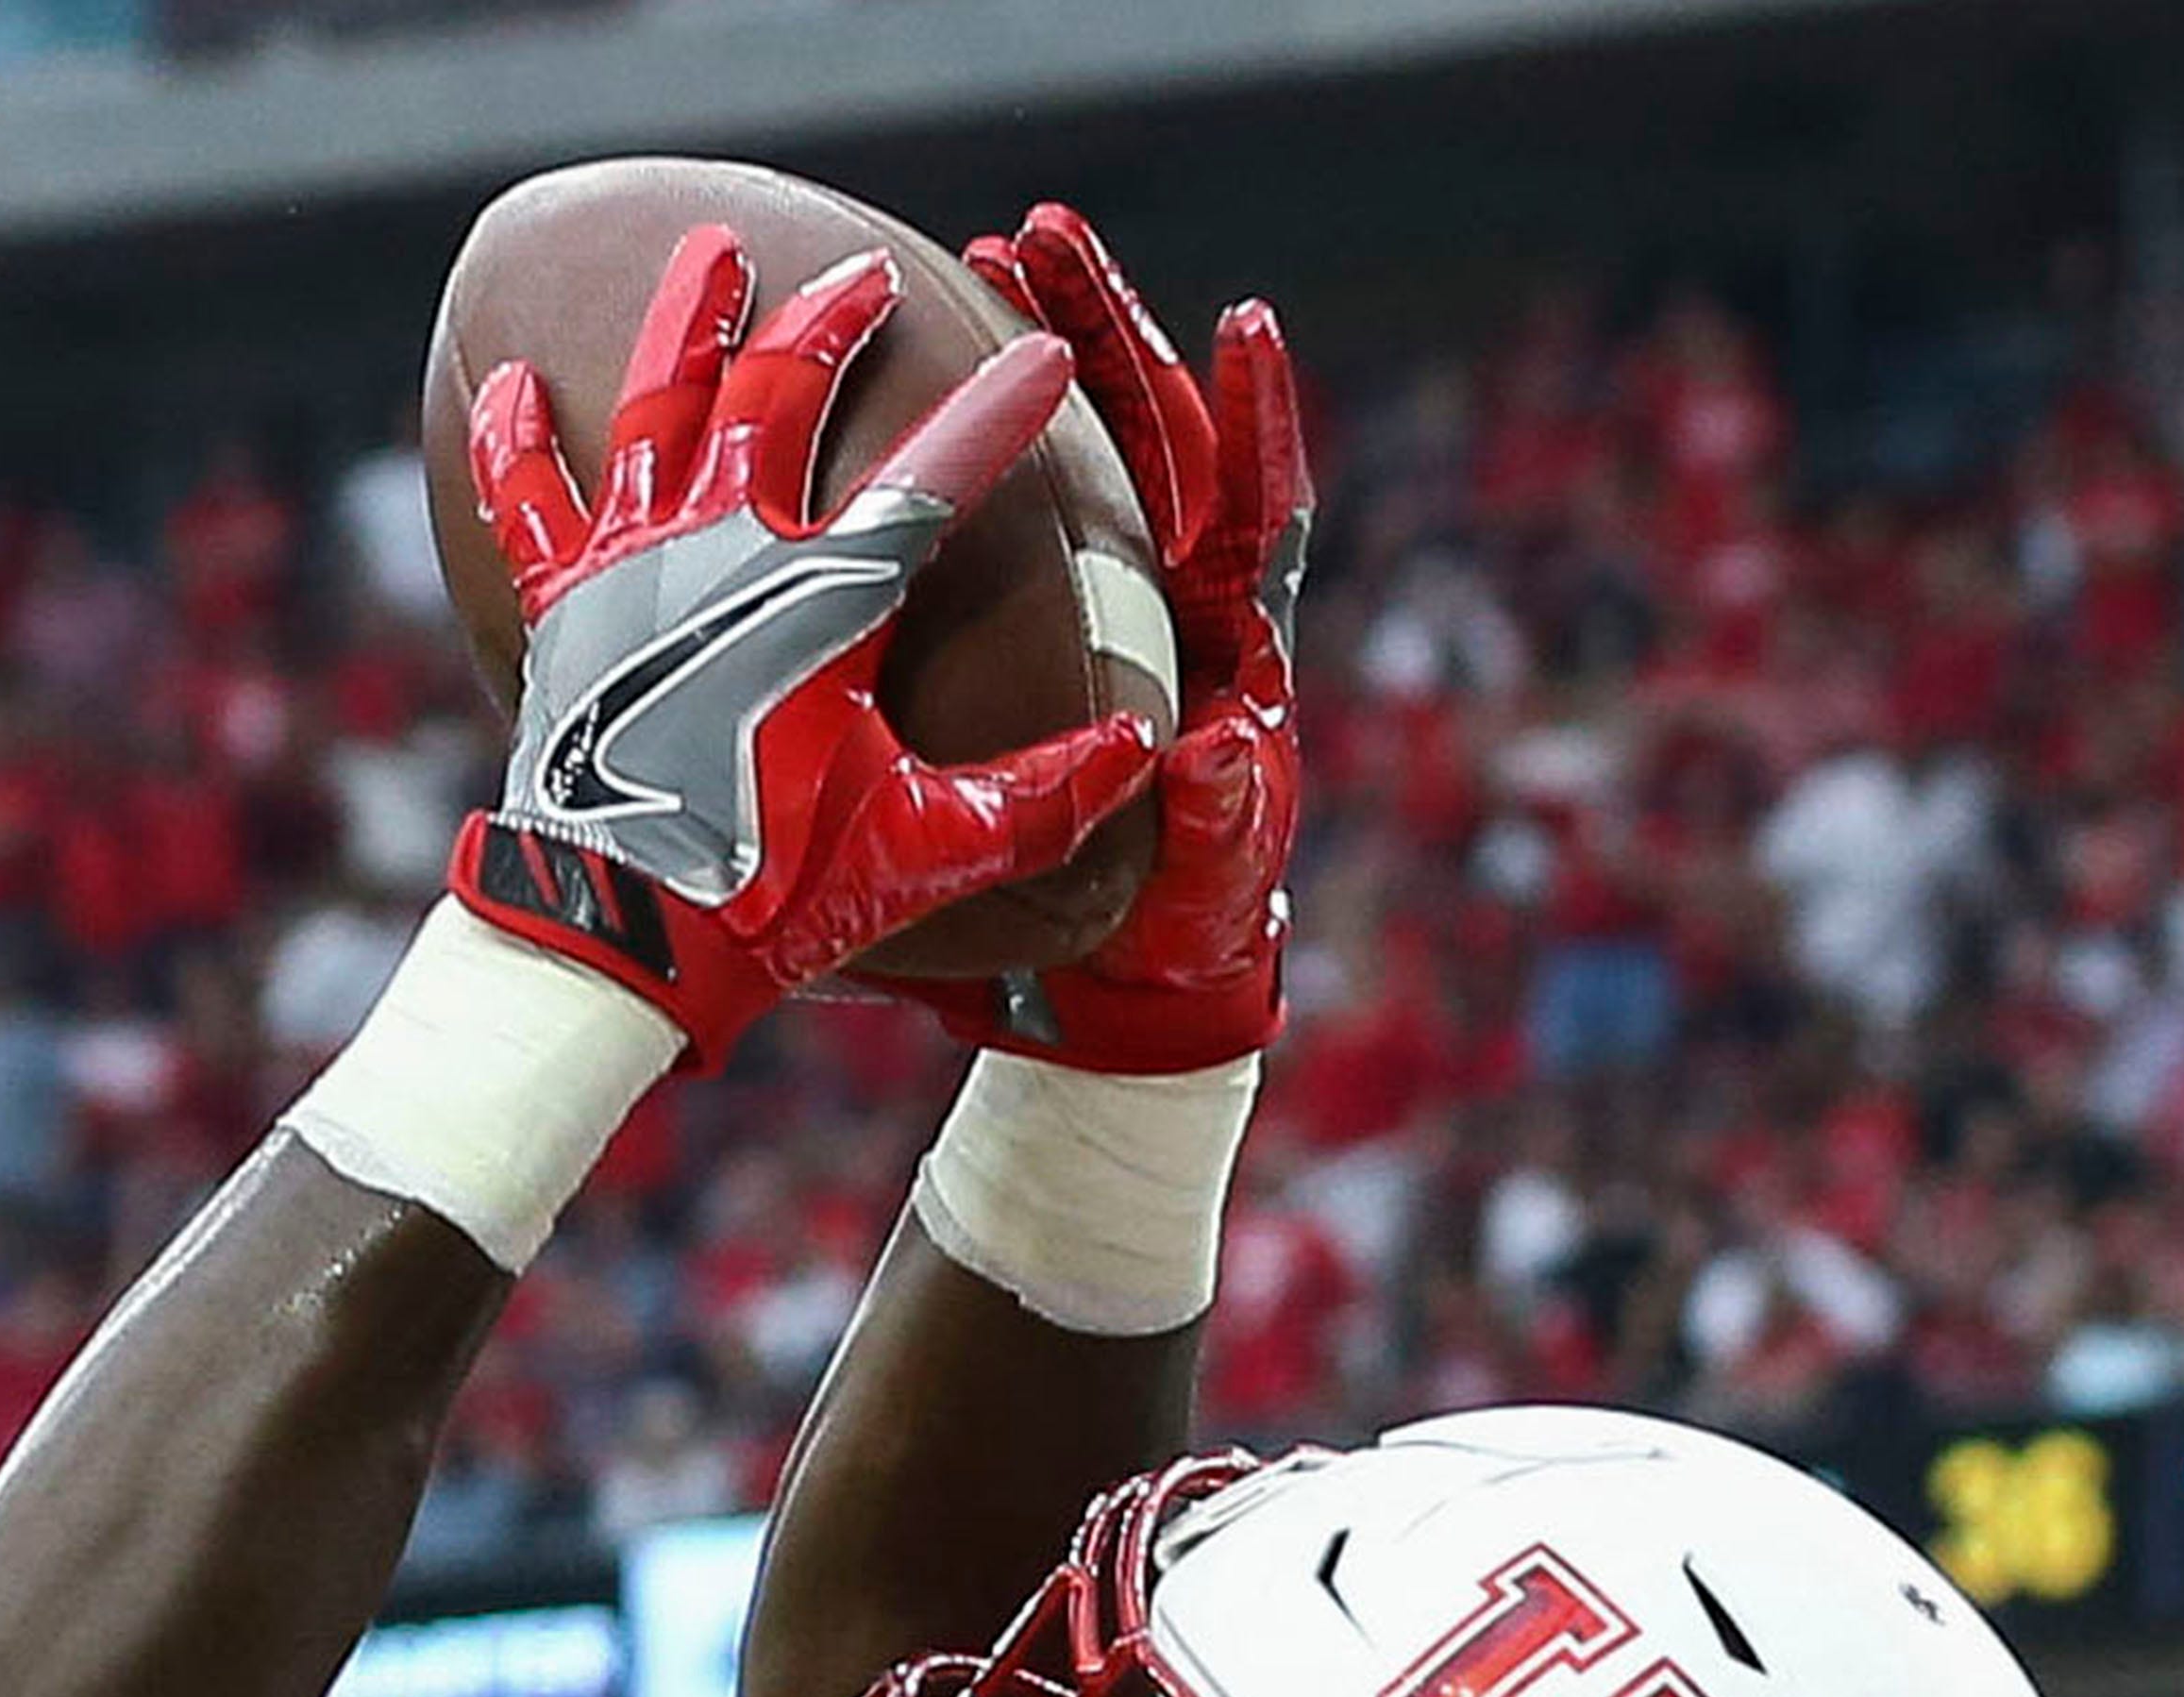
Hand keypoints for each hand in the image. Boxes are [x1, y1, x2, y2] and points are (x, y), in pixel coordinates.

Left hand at [453, 224, 1160, 1070]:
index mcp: (828, 600)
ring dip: (695, 316)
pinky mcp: (562, 605)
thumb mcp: (932, 850)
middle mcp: (726, 551)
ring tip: (715, 254)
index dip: (1001, 409)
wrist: (619, 936)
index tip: (1046, 358)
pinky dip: (519, 436)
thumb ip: (1046, 796)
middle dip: (834, 317)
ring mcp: (633, 565)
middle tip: (865, 277)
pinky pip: (527, 496)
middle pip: (783, 388)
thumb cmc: (779, 896)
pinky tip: (514, 379)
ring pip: (664, 401)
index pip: (937, 473)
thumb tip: (1141, 747)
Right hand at [885, 203, 1313, 1075]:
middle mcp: (1184, 602)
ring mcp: (1115, 603)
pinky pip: (1021, 509)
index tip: (1244, 322)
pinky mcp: (1049, 626)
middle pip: (1158, 433)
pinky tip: (919, 373)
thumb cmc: (1181, 933)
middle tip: (1042, 233)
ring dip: (1038, 351)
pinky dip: (976, 437)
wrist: (1129, 976)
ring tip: (975, 260)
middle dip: (1106, 328)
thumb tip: (1218, 754)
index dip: (1258, 416)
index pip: (1264, 506)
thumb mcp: (1199, 889)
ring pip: (1085, 449)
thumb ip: (1216, 827)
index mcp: (1236, 645)